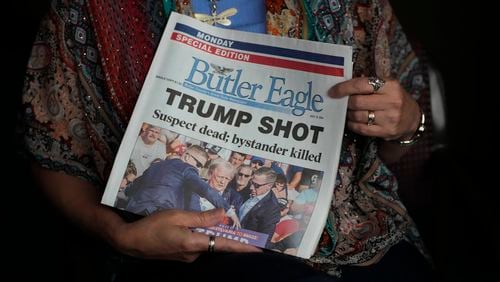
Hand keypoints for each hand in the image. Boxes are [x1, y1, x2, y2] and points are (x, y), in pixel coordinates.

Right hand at [113, 208, 259, 261]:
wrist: (130, 242)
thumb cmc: (152, 226)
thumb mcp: (177, 216)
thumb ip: (201, 217)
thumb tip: (223, 214)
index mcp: (194, 244)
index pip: (223, 245)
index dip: (242, 246)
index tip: (258, 248)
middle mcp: (193, 254)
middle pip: (216, 243)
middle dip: (226, 234)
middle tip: (239, 227)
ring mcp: (187, 257)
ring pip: (205, 242)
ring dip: (211, 233)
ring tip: (212, 221)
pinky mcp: (181, 255)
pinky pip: (197, 244)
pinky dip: (201, 235)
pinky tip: (194, 226)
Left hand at [329, 77, 419, 140]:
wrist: (412, 119)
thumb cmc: (395, 99)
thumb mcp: (387, 86)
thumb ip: (368, 84)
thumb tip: (343, 84)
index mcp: (390, 86)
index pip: (361, 85)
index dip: (344, 88)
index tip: (333, 92)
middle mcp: (391, 101)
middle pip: (357, 102)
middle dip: (346, 103)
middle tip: (343, 103)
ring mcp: (389, 118)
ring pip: (357, 116)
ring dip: (349, 114)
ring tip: (349, 111)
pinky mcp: (386, 131)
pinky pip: (361, 128)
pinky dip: (352, 124)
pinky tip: (353, 121)